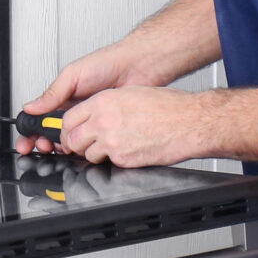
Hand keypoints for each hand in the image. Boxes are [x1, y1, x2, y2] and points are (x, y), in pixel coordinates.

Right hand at [17, 43, 155, 153]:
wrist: (137, 67)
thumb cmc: (107, 64)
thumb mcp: (73, 75)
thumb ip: (52, 93)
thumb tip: (30, 107)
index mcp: (62, 98)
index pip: (40, 119)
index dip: (31, 132)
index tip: (27, 142)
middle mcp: (74, 111)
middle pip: (52, 134)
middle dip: (43, 144)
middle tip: (43, 147)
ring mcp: (89, 121)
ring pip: (70, 141)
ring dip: (62, 147)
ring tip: (61, 147)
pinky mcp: (104, 129)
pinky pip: (91, 142)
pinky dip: (84, 147)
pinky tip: (81, 147)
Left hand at [53, 85, 223, 167]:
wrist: (189, 121)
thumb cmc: (168, 106)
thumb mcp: (131, 94)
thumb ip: (107, 104)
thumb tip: (94, 114)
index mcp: (104, 101)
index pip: (69, 118)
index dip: (67, 128)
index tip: (70, 132)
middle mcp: (104, 120)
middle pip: (72, 138)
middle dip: (75, 144)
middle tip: (83, 144)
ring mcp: (112, 141)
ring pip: (86, 153)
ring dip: (94, 153)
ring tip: (110, 147)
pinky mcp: (123, 158)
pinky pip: (108, 163)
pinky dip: (114, 160)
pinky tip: (128, 150)